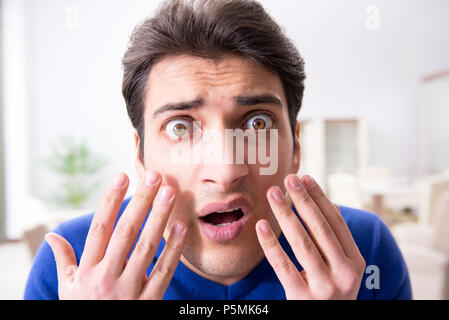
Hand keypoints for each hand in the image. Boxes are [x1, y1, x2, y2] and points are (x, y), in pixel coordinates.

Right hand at [45, 171, 186, 298]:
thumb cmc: (84, 311)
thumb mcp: (68, 289)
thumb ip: (64, 261)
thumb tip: (51, 234)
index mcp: (87, 271)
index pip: (100, 228)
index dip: (110, 200)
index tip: (122, 176)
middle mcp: (107, 278)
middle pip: (126, 232)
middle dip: (141, 202)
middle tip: (155, 176)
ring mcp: (129, 290)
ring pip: (146, 247)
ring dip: (159, 218)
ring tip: (170, 193)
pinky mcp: (149, 302)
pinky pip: (164, 271)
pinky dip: (173, 249)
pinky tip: (180, 227)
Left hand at [256, 174, 365, 299]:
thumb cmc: (332, 292)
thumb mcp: (342, 269)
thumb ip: (335, 241)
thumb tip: (324, 203)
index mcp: (355, 262)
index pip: (336, 222)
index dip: (320, 198)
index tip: (305, 178)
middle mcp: (344, 274)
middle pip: (320, 228)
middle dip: (303, 200)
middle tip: (287, 179)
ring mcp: (324, 287)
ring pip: (301, 243)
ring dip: (285, 214)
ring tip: (273, 194)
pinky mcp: (302, 298)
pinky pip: (282, 266)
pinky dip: (271, 244)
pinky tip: (261, 225)